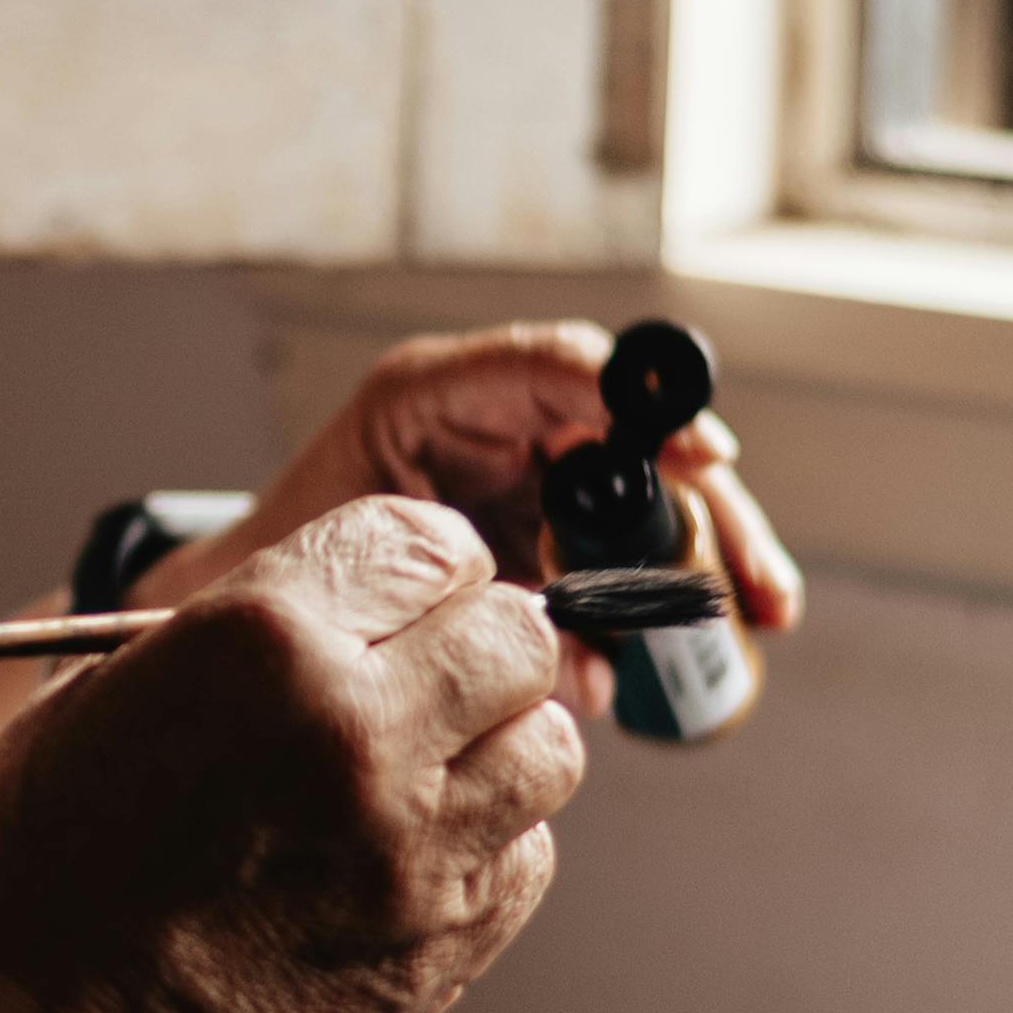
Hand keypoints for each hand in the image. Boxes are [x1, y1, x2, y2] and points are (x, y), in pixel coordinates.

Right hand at [0, 499, 583, 1012]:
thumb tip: (355, 605)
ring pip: (548, 747)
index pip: (427, 541)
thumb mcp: (105, 690)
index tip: (398, 594)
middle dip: (473, 642)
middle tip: (418, 676)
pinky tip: (400, 858)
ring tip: (416, 770)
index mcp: (265, 645)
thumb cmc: (41, 870)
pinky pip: (526, 858)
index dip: (414, 564)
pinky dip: (483, 847)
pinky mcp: (441, 948)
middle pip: (517, 635)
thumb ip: (247, 631)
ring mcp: (414, 853)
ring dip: (494, 743)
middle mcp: (360, 737)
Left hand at [198, 324, 806, 663]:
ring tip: (762, 610)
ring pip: (653, 498)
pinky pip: (631, 552)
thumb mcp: (351, 558)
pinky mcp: (550, 534)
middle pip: (638, 441)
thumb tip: (573, 642)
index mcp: (442, 394)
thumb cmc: (288, 568)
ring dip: (712, 552)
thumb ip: (450, 578)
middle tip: (752, 576)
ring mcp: (533, 475)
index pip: (563, 370)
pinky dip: (674, 593)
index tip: (701, 455)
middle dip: (705, 506)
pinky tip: (718, 635)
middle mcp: (502, 420)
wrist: (251, 617)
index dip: (643, 406)